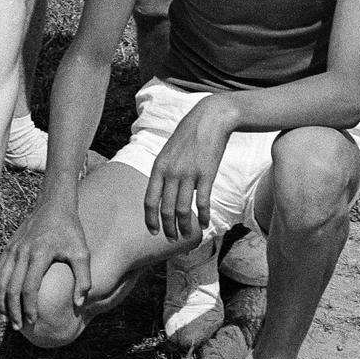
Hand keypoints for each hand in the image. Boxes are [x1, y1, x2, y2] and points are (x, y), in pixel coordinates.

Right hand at [0, 202, 91, 330]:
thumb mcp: (82, 252)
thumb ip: (83, 278)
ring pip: (0, 280)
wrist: (54, 204)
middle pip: (11, 287)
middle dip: (12, 310)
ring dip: (2, 301)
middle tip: (18, 327)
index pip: (28, 287)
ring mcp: (13, 248)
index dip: (29, 307)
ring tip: (7, 317)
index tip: (34, 322)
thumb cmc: (70, 229)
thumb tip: (79, 303)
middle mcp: (22, 251)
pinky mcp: (9, 246)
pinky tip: (4, 298)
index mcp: (39, 253)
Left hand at [143, 96, 233, 241]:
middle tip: (172, 239)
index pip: (150, 200)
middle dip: (168, 228)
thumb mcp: (168, 151)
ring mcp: (189, 174)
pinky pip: (203, 202)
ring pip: (183, 210)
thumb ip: (163, 171)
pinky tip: (205, 223)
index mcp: (159, 167)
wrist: (209, 119)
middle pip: (166, 209)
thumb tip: (161, 193)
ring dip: (185, 226)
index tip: (154, 231)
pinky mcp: (206, 174)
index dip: (151, 219)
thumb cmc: (188, 135)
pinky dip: (203, 216)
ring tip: (187, 235)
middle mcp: (171, 172)